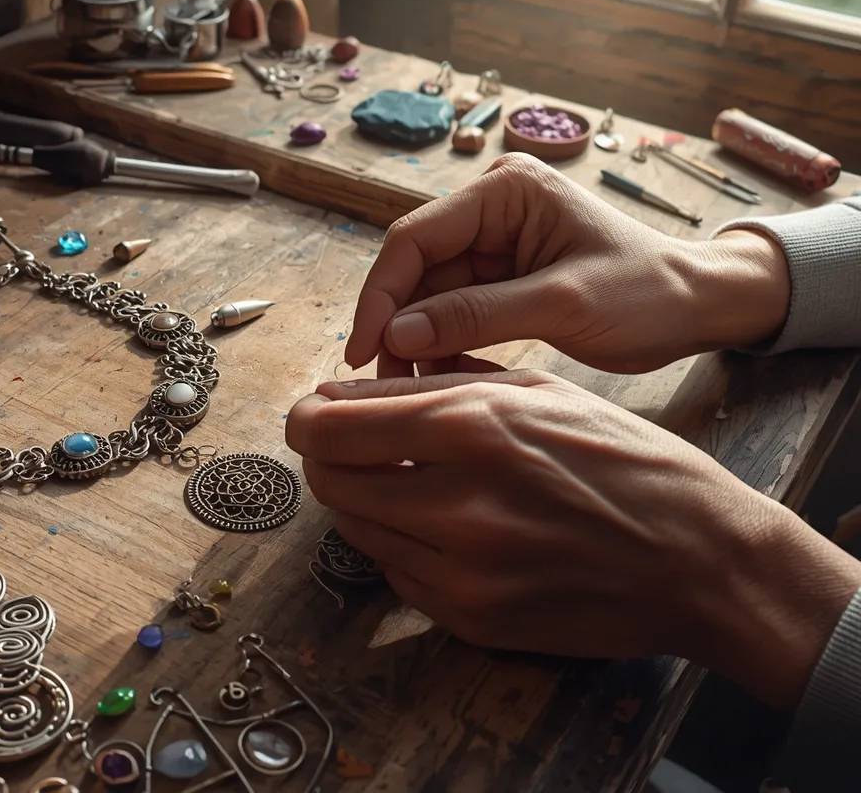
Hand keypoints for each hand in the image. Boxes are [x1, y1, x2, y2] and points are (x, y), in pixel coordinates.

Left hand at [286, 370, 860, 708]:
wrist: (701, 559)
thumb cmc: (625, 461)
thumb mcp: (536, 391)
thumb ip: (433, 386)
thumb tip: (347, 389)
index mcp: (473, 428)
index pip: (329, 428)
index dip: (305, 418)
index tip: (311, 414)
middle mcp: (458, 504)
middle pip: (329, 483)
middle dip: (327, 459)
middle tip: (349, 446)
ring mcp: (463, 573)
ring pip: (356, 532)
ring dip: (362, 501)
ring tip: (404, 481)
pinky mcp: (471, 619)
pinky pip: (397, 575)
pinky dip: (402, 545)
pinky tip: (441, 526)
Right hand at [345, 153, 790, 375]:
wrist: (699, 308)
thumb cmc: (648, 294)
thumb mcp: (561, 305)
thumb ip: (475, 316)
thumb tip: (395, 335)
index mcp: (505, 192)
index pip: (415, 238)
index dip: (380, 295)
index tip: (362, 351)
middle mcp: (491, 209)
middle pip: (414, 268)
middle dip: (396, 324)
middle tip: (382, 383)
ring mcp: (495, 243)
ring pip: (427, 296)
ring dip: (417, 342)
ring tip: (415, 389)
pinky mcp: (501, 278)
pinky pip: (452, 312)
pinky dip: (443, 346)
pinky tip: (444, 379)